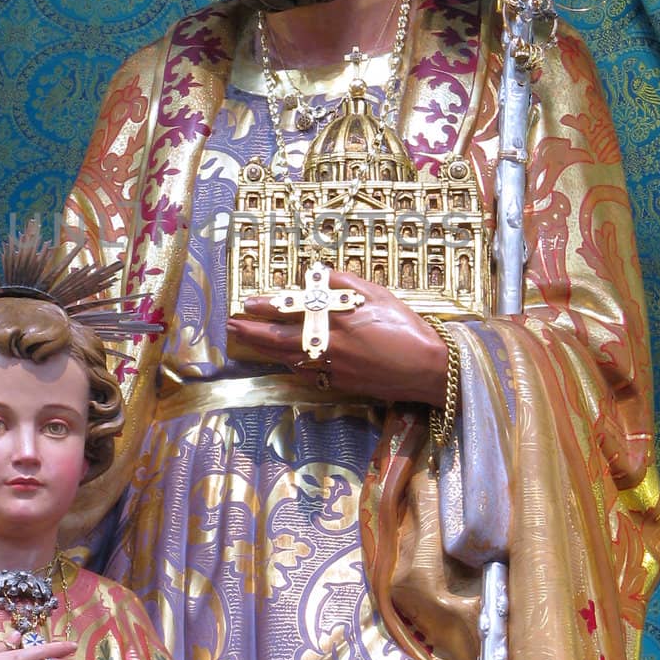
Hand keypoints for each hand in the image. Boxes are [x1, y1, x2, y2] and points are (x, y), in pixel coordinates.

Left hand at [228, 270, 448, 405]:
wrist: (428, 369)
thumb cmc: (407, 327)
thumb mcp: (379, 294)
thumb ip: (345, 283)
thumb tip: (318, 276)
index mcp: (338, 320)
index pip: (293, 311)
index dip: (267, 307)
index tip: (247, 303)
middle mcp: (330, 346)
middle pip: (281, 340)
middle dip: (252, 333)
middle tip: (231, 327)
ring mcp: (334, 368)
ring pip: (291, 359)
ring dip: (267, 350)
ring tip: (250, 341)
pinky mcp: (342, 384)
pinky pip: (309, 373)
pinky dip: (292, 365)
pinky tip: (285, 360)